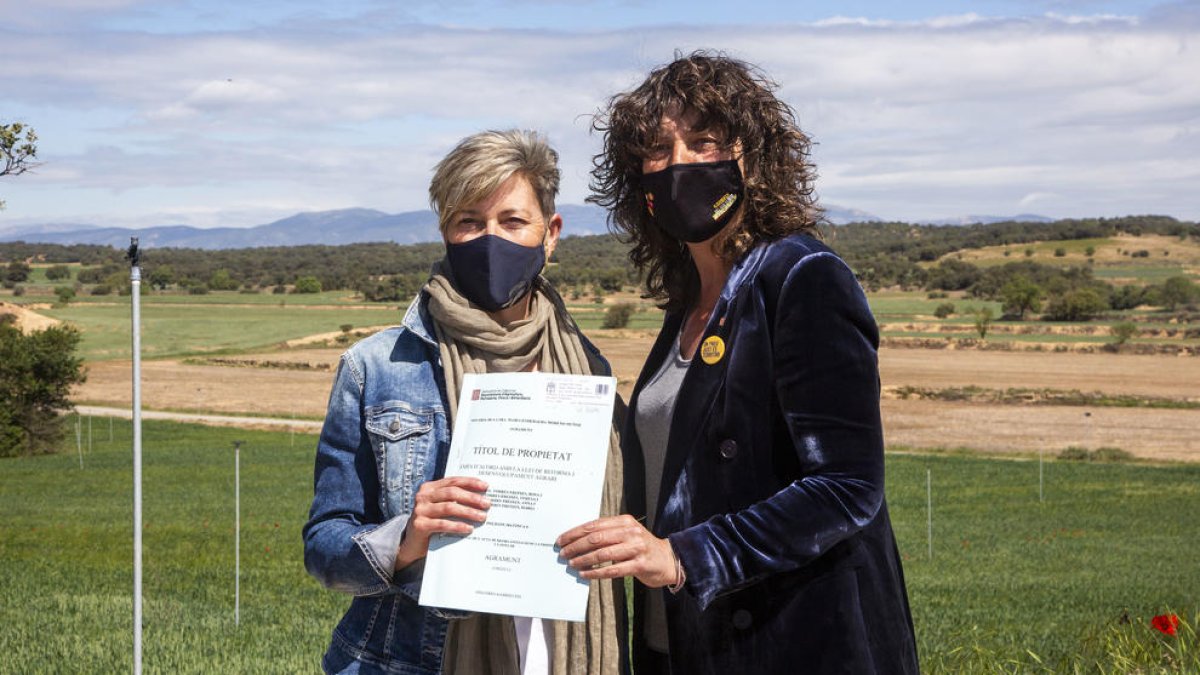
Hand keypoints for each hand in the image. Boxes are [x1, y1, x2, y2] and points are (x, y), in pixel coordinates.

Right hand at [395, 476, 488, 570]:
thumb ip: (454, 501)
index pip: (452, 481)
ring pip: (448, 507)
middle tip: (487, 504)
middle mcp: (423, 496)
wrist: (412, 543)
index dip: (470, 482)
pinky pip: (442, 524)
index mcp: (429, 488)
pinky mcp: (419, 525)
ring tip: (482, 517)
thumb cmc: (432, 522)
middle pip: (452, 493)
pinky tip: (469, 528)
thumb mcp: (441, 508)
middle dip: (471, 498)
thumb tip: (482, 499)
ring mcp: (420, 510)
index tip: (486, 487)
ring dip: (468, 512)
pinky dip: (457, 526)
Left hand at [556, 515, 677, 587]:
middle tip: (563, 553)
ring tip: (572, 564)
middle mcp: (630, 532)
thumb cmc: (641, 547)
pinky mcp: (640, 565)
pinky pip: (613, 569)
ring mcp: (636, 548)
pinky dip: (596, 572)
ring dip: (584, 560)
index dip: (575, 533)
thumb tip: (578, 540)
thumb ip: (608, 533)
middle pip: (596, 538)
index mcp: (624, 521)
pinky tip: (585, 574)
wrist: (669, 560)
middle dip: (576, 546)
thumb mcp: (627, 533)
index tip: (561, 540)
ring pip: (603, 554)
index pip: (594, 525)